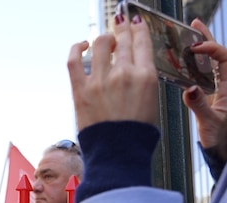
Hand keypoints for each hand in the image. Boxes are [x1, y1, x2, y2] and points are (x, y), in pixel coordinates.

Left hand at [67, 15, 157, 129]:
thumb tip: (135, 69)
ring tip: (105, 41)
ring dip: (104, 39)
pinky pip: (74, 60)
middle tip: (120, 26)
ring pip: (101, 44)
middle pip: (123, 41)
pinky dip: (76, 48)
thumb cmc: (135, 135)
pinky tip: (81, 45)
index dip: (138, 29)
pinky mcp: (81, 90)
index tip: (135, 23)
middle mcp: (124, 74)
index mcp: (146, 77)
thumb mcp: (151, 103)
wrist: (117, 154)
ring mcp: (100, 81)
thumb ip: (143, 81)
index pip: (142, 42)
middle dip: (122, 30)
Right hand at [182, 19, 226, 147]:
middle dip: (207, 39)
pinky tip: (184, 64)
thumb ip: (199, 106)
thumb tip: (189, 88)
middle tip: (194, 25)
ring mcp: (219, 92)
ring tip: (187, 39)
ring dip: (200, 51)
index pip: (225, 58)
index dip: (212, 48)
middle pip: (219, 56)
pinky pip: (204, 77)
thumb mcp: (209, 123)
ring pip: (211, 65)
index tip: (196, 47)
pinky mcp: (211, 99)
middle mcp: (226, 87)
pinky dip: (194, 67)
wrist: (224, 155)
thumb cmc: (222, 141)